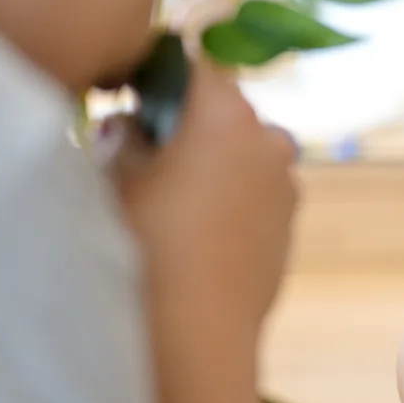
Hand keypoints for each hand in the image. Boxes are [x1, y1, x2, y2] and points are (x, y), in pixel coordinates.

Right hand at [104, 58, 297, 333]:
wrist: (194, 332)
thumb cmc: (144, 244)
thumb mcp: (114, 177)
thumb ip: (124, 136)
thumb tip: (130, 124)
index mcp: (228, 114)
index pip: (192, 70)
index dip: (157, 80)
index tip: (128, 101)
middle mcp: (270, 141)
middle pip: (224, 113)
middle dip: (186, 125)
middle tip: (140, 155)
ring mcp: (286, 187)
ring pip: (244, 156)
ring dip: (213, 164)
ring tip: (166, 202)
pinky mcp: (289, 229)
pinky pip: (255, 197)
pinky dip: (230, 201)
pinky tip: (194, 236)